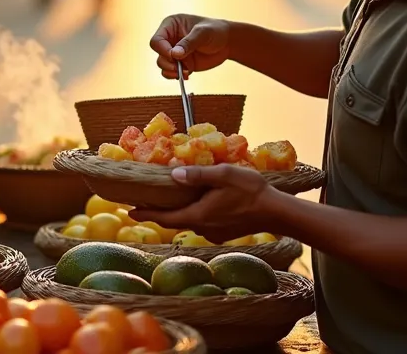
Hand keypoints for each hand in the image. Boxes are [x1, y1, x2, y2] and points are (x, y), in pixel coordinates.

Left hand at [131, 164, 278, 241]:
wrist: (277, 212)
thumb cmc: (251, 191)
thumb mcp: (223, 175)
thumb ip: (198, 175)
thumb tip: (173, 174)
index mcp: (198, 215)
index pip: (164, 218)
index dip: (145, 214)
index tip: (129, 211)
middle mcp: (203, 227)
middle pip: (173, 221)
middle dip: (156, 213)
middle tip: (141, 205)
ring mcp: (214, 232)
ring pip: (188, 221)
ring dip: (175, 212)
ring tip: (166, 199)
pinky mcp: (223, 232)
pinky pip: (201, 222)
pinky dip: (192, 213)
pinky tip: (195, 203)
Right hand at [149, 14, 231, 78]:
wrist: (227, 43)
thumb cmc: (216, 31)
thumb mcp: (203, 33)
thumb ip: (189, 43)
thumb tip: (174, 54)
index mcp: (170, 25)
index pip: (157, 40)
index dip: (163, 50)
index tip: (175, 56)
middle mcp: (169, 38)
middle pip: (158, 53)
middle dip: (168, 62)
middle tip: (180, 67)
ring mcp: (174, 52)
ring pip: (162, 64)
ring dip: (172, 70)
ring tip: (187, 71)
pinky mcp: (180, 63)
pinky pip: (170, 72)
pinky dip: (176, 75)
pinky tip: (188, 74)